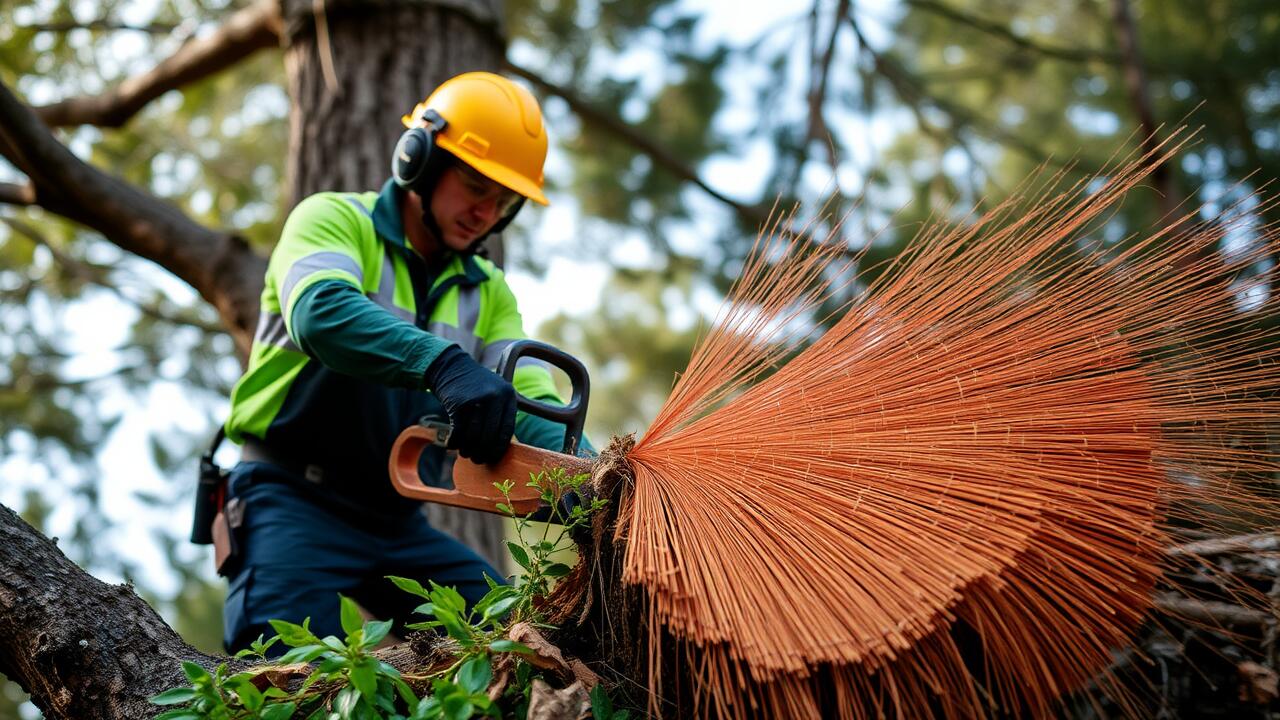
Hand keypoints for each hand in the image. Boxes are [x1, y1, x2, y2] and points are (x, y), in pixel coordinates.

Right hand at [423, 346, 516, 463]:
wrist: (452, 368)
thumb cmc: (475, 387)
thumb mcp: (495, 393)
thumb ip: (500, 415)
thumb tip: (499, 449)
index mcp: (508, 395)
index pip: (507, 429)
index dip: (500, 448)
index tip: (493, 459)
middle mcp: (496, 396)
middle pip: (490, 435)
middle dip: (483, 452)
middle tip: (478, 460)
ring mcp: (478, 399)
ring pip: (474, 435)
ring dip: (468, 449)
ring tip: (465, 454)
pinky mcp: (459, 403)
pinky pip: (458, 431)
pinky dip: (455, 442)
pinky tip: (452, 445)